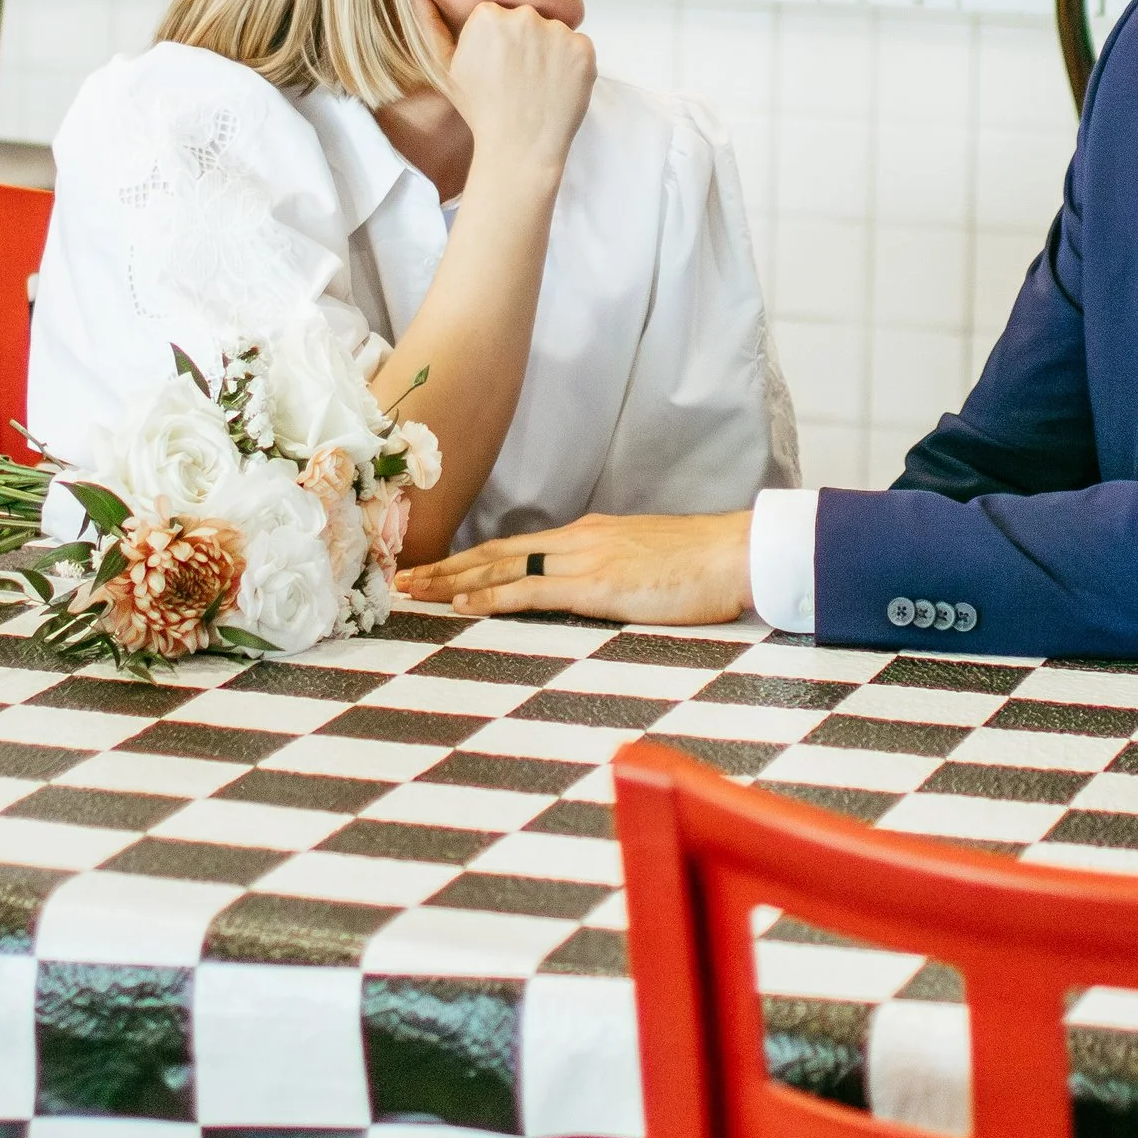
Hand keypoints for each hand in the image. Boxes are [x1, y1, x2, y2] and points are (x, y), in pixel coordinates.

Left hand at [395, 509, 753, 626]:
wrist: (736, 554)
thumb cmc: (704, 566)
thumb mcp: (648, 564)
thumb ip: (614, 574)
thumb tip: (595, 592)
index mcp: (590, 534)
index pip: (516, 545)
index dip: (471, 558)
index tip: (436, 569)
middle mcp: (578, 539)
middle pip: (496, 550)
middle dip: (445, 565)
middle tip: (402, 578)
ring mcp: (584, 559)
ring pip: (501, 564)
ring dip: (452, 578)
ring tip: (413, 591)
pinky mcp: (596, 584)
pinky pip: (531, 588)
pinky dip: (491, 593)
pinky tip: (463, 602)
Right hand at [443, 0, 596, 185]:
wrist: (520, 149)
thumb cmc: (480, 110)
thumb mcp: (445, 67)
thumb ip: (429, 24)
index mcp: (488, 15)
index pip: (498, 14)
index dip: (497, 42)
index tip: (496, 66)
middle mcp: (524, 15)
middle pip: (527, 19)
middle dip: (524, 42)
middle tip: (517, 78)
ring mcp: (557, 32)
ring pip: (554, 32)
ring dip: (549, 52)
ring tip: (536, 84)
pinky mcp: (584, 49)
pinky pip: (578, 46)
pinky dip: (571, 64)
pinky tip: (556, 87)